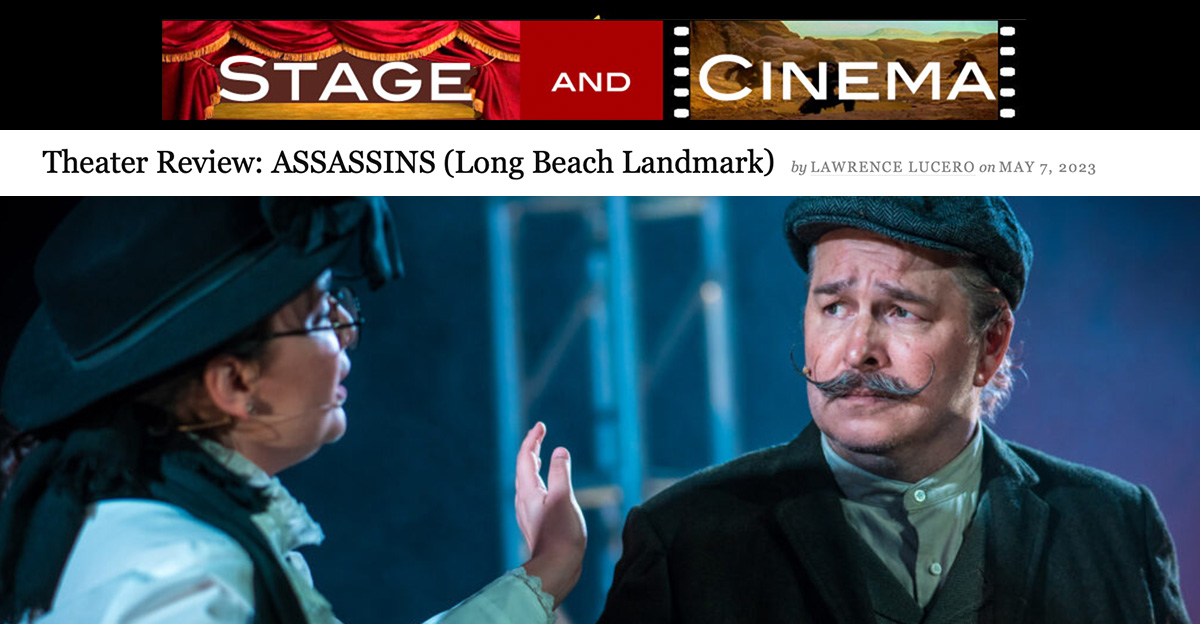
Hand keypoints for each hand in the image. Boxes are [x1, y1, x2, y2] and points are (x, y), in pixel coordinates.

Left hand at [515, 422, 586, 608]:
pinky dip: (539, 480)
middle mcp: (524, 500)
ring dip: (533, 464)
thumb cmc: (561, 533)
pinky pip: (533, 493)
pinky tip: (546, 486)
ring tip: (539, 454)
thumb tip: (560, 450)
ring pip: (527, 481)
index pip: (525, 458)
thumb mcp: (564, 498)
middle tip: (539, 434)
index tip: (540, 426)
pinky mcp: (536, 522)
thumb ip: (561, 473)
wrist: (557, 568)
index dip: (532, 440)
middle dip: (531, 449)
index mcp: (528, 491)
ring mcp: (528, 512)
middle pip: (523, 468)